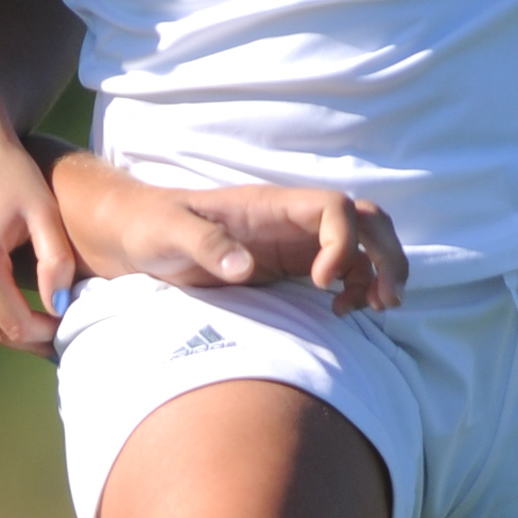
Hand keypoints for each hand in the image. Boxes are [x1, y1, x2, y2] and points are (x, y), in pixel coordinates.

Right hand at [0, 89, 78, 377]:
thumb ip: (57, 264)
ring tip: (36, 341)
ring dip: (3, 338)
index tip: (71, 327)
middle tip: (60, 340)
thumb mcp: (44, 213)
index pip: (16, 325)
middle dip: (29, 339)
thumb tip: (59, 311)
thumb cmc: (12, 172)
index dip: (46, 333)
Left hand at [53, 156, 406, 315]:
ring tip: (376, 309)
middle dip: (386, 255)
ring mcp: (294, 242)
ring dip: (380, 272)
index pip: (333, 206)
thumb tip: (245, 268)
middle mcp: (290, 220)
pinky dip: (358, 287)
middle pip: (365, 219)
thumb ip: (205, 247)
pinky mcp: (289, 266)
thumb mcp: (167, 234)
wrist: (131, 235)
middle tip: (385, 300)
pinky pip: (342, 270)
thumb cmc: (147, 226)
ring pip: (362, 244)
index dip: (341, 242)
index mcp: (269, 204)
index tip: (320, 283)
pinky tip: (343, 313)